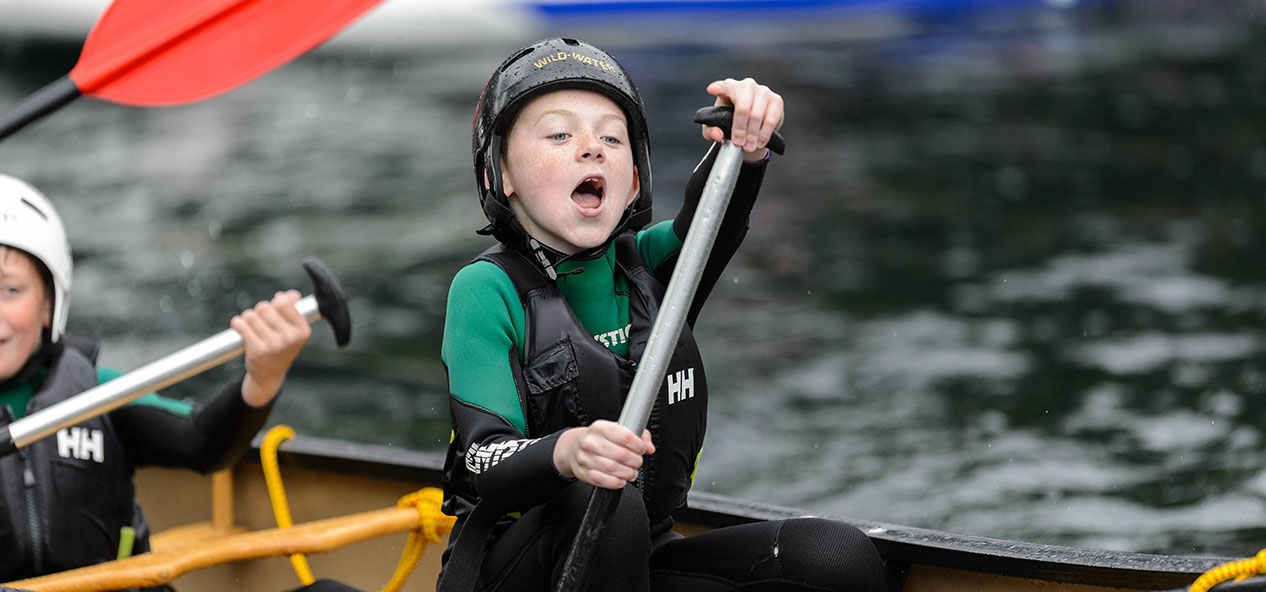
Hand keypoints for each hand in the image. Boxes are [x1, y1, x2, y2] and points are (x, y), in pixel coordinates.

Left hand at [231, 290, 311, 406]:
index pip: (284, 303)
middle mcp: (290, 338)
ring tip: (251, 325)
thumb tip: (293, 294)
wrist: (270, 374)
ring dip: (248, 317)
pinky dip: (238, 323)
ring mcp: (274, 345)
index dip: (276, 301)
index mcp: (302, 331)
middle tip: (261, 319)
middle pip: (265, 307)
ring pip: (251, 316)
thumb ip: (293, 309)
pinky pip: (241, 325)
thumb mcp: (292, 330)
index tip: (276, 307)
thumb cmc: (281, 346)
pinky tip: (240, 326)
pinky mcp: (257, 350)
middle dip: (260, 310)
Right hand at [553, 420, 656, 489]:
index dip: (638, 445)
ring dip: (627, 473)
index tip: (642, 449)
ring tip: (631, 472)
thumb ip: (637, 435)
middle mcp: (590, 442)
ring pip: (612, 469)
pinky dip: (615, 482)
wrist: (573, 447)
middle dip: (635, 461)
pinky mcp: (582, 472)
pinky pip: (601, 480)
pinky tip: (621, 480)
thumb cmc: (598, 439)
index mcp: (600, 428)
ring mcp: (585, 458)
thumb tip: (649, 446)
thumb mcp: (615, 430)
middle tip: (637, 462)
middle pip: (621, 454)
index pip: (624, 435)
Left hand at [702, 77, 784, 161]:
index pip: (724, 86)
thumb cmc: (731, 121)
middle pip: (743, 108)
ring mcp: (763, 91)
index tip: (711, 90)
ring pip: (757, 115)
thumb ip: (711, 131)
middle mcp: (747, 85)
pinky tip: (759, 142)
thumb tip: (717, 134)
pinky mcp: (776, 100)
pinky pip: (770, 119)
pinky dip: (764, 134)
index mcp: (729, 88)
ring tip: (748, 147)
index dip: (719, 88)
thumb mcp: (717, 127)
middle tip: (739, 143)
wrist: (753, 124)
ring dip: (752, 135)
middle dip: (740, 129)